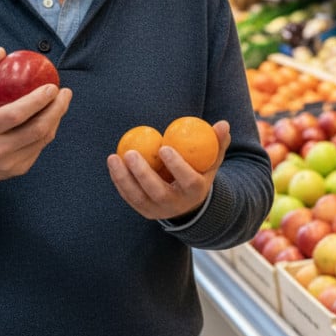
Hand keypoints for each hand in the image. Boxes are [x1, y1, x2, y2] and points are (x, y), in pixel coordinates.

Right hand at [0, 48, 71, 182]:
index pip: (15, 115)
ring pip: (42, 139)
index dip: (37, 101)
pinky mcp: (19, 169)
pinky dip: (49, 130)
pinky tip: (53, 116)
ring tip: (62, 101)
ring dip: (57, 118)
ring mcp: (9, 163)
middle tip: (64, 92)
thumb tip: (1, 52)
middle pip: (36, 129)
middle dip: (56, 109)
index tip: (52, 86)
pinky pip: (40, 147)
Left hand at [106, 120, 230, 220]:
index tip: (164, 147)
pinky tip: (113, 163)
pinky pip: (129, 196)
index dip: (176, 165)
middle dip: (143, 173)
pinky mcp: (144, 211)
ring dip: (124, 178)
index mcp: (195, 191)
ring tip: (114, 157)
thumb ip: (217, 142)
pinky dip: (119, 181)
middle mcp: (176, 204)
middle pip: (157, 192)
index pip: (188, 180)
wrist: (190, 202)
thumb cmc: (201, 172)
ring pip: (138, 197)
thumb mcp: (212, 159)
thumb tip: (223, 123)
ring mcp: (158, 210)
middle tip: (131, 152)